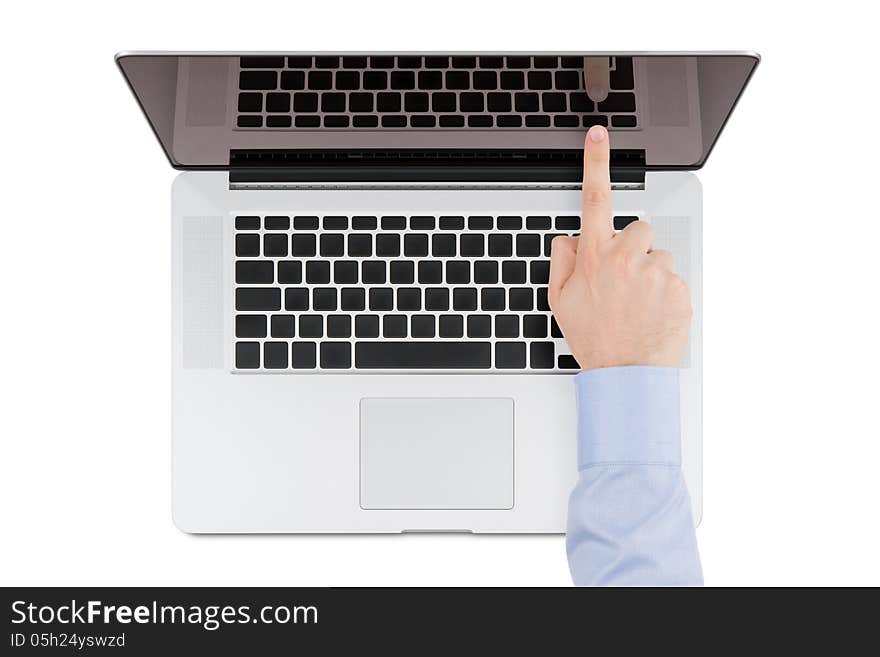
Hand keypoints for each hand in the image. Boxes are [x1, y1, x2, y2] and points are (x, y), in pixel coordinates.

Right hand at [548, 125, 691, 370]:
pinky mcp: (679, 288)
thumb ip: (561, 261)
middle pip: (639, 229)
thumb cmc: (594, 339)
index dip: (595, 163)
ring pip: (658, 255)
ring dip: (650, 273)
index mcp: (595, 257)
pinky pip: (674, 278)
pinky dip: (665, 293)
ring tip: (637, 304)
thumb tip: (569, 237)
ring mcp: (655, 273)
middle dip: (633, 248)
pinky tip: (651, 313)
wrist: (626, 376)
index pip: (595, 199)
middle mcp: (626, 258)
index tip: (599, 135)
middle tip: (623, 282)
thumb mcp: (560, 302)